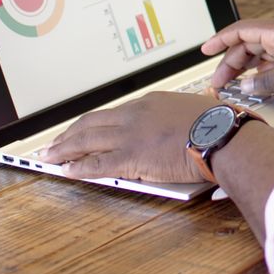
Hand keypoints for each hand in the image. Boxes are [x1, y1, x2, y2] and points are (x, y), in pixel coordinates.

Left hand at [38, 92, 217, 181]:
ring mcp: (130, 135)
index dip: (96, 123)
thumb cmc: (218, 124)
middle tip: (56, 141)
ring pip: (86, 141)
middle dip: (70, 133)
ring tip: (50, 156)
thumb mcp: (197, 111)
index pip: (115, 113)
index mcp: (151, 102)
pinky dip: (78, 168)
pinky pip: (96, 163)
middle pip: (92, 123)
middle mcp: (135, 114)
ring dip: (65, 149)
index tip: (87, 129)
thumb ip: (184, 118)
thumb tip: (189, 127)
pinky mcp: (131, 156)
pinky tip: (66, 171)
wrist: (222, 135)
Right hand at [202, 18, 273, 100]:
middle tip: (217, 84)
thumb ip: (266, 82)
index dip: (220, 40)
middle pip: (247, 46)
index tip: (204, 50)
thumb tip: (245, 86)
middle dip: (229, 64)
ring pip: (259, 58)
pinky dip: (261, 77)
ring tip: (231, 88)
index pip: (241, 31)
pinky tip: (255, 88)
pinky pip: (273, 67)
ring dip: (244, 72)